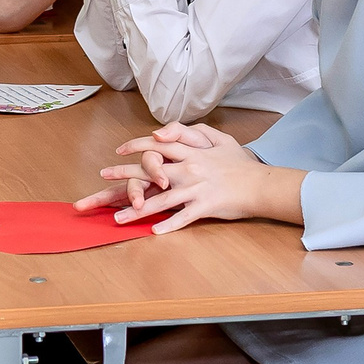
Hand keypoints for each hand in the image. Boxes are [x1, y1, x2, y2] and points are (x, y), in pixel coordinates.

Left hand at [73, 124, 292, 233]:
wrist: (261, 184)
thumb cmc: (240, 164)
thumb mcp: (221, 140)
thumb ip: (195, 132)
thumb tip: (171, 131)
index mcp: (191, 153)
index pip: (157, 147)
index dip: (136, 147)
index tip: (119, 151)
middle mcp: (189, 169)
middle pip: (150, 172)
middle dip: (123, 176)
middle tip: (102, 178)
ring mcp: (196, 188)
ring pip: (161, 200)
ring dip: (137, 211)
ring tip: (117, 220)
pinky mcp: (206, 206)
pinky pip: (184, 217)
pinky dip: (169, 225)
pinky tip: (153, 232)